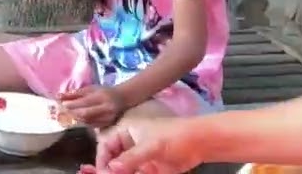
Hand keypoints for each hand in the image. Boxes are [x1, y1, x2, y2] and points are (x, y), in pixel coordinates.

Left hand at [57, 86, 123, 128]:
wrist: (122, 99)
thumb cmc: (104, 92)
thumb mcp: (91, 89)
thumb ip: (75, 93)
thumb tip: (59, 96)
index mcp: (102, 97)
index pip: (85, 102)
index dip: (73, 104)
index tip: (62, 104)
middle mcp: (106, 109)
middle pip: (85, 114)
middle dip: (72, 113)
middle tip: (61, 112)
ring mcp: (107, 119)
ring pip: (87, 121)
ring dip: (75, 119)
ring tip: (66, 115)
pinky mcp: (107, 125)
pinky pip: (91, 125)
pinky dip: (81, 122)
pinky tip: (76, 119)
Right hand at [88, 116, 203, 173]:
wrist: (200, 143)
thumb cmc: (173, 135)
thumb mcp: (151, 145)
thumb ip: (130, 158)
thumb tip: (111, 169)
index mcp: (125, 132)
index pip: (106, 146)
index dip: (102, 160)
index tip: (102, 173)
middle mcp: (129, 146)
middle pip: (112, 160)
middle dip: (109, 171)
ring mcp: (139, 159)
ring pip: (122, 170)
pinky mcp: (149, 170)